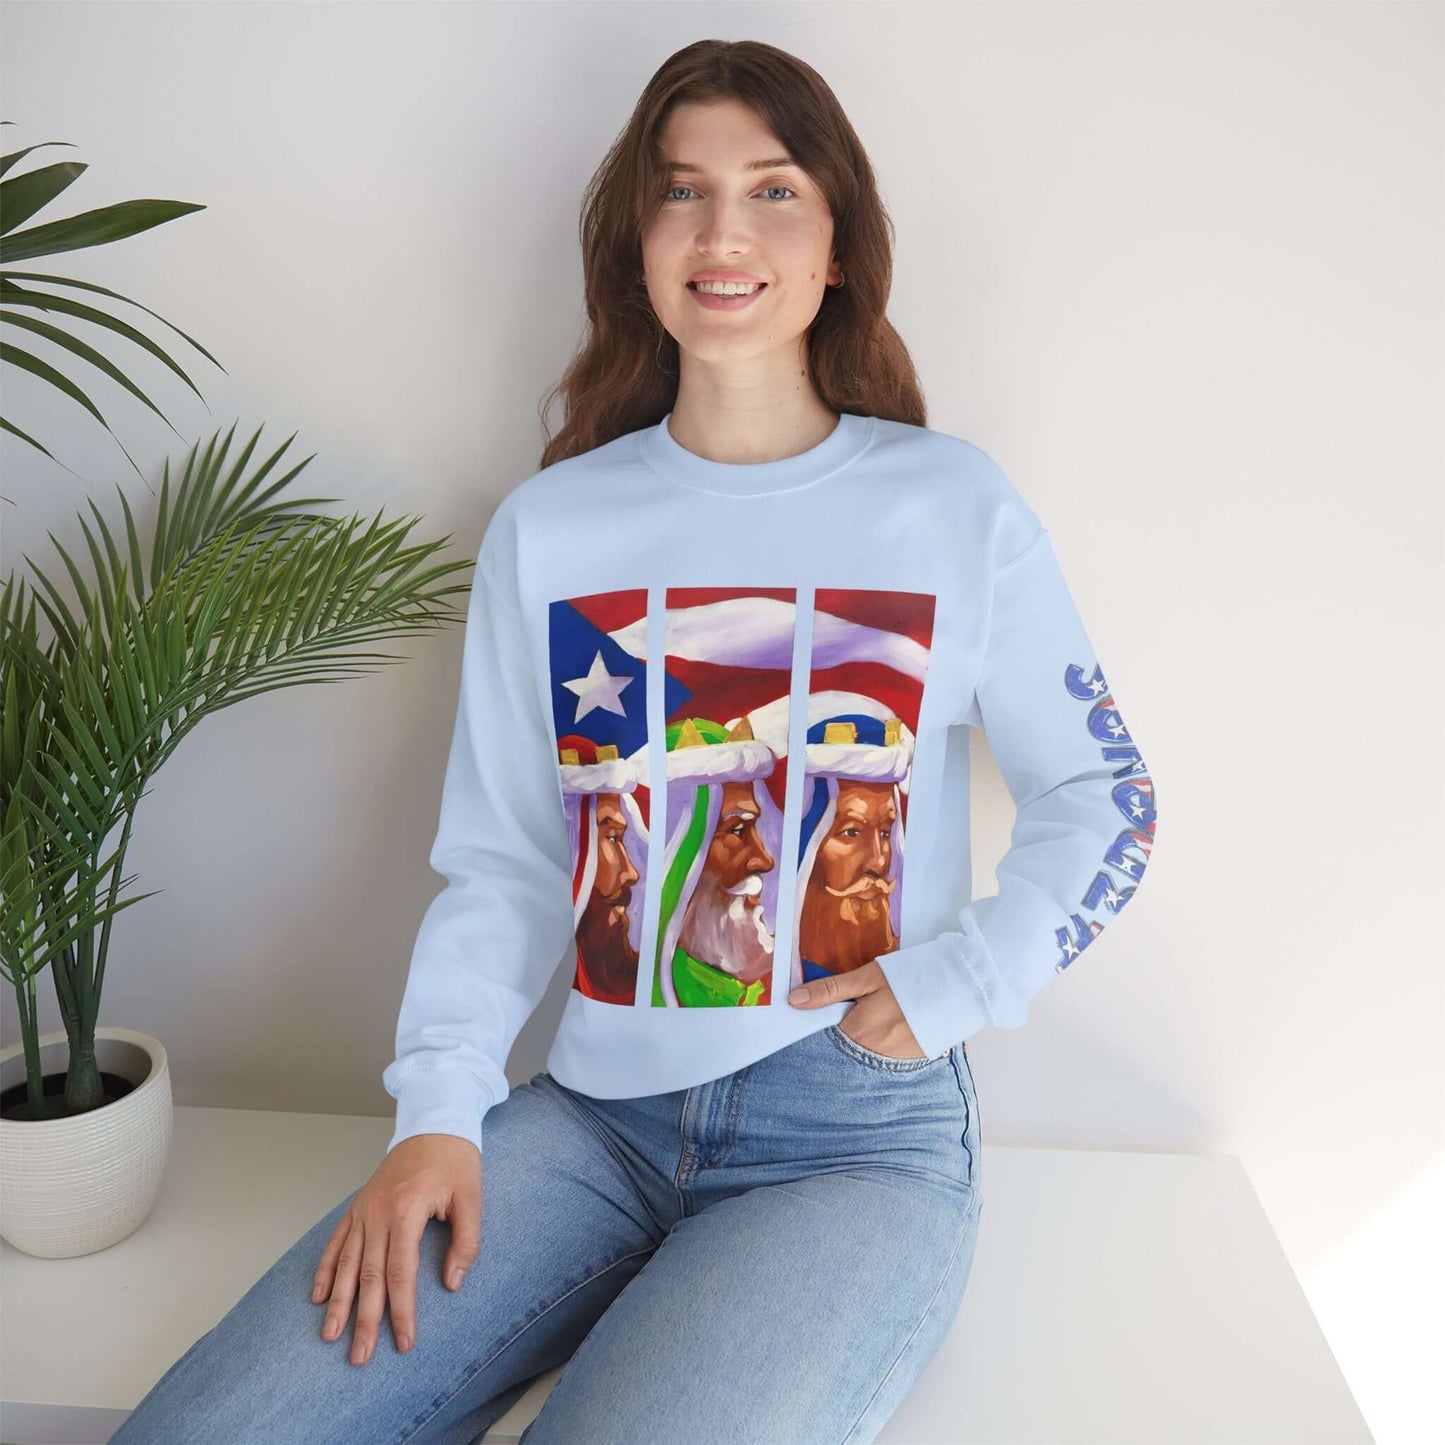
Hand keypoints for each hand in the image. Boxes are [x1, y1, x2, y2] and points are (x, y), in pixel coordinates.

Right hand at [312, 1133, 480, 1365]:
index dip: (401, 1311)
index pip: (401, 1273)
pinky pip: (336, 1241)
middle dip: (363, 1319)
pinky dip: (325, 1269)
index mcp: (406, 1211)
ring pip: (345, 1263)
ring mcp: (363, 1209)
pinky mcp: (358, 1206)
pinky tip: (318, 1296)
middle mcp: (378, 1213)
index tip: (403, 1342)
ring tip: (330, 1336)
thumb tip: (452, 1284)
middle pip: (367, 1276)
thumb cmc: (455, 1161)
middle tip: (359, 1357)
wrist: (433, 1123)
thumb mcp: (471, 1198)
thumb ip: (466, 1242)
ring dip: (337, 1302)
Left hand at [788, 959, 926, 1058]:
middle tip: (849, 1017)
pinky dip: (879, 1049)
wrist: (958, 988)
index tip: (812, 1019)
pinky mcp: (911, 1063)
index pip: (822, 1041)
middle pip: (842, 1051)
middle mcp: (872, 1055)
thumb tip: (793, 1001)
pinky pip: (884, 1061)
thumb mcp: (867, 978)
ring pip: (863, 1057)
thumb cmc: (910, 978)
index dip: (815, 1030)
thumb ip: (830, 991)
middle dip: (837, 1039)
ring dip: (859, 1044)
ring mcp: (893, 1062)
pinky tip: (887, 1031)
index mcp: (857, 1033)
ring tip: (871, 1022)